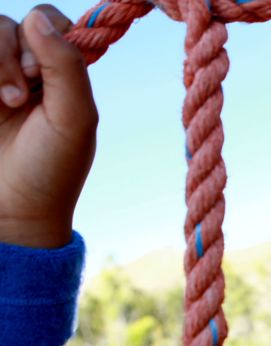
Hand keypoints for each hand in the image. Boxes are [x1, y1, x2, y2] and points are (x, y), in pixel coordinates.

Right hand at [0, 6, 94, 247]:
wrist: (12, 213)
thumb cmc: (52, 170)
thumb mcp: (74, 119)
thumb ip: (67, 66)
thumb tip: (38, 18)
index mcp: (57, 73)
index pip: (46, 20)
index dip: (42, 34)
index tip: (41, 73)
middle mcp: (22, 70)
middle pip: (6, 23)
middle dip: (11, 54)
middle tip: (18, 99)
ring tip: (4, 103)